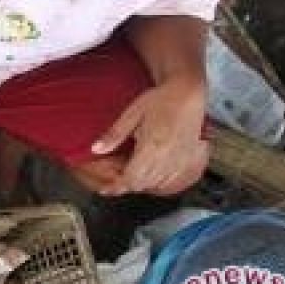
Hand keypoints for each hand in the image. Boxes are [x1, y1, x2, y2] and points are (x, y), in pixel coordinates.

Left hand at [89, 78, 209, 196]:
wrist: (187, 94)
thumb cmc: (160, 100)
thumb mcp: (131, 114)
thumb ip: (114, 134)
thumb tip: (96, 149)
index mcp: (151, 147)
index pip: (131, 177)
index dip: (117, 186)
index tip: (105, 189)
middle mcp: (167, 157)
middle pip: (143, 184)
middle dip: (126, 185)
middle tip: (114, 178)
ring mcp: (179, 160)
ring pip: (157, 184)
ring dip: (141, 184)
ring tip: (129, 174)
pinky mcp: (188, 159)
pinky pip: (172, 179)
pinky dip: (158, 182)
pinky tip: (150, 173)